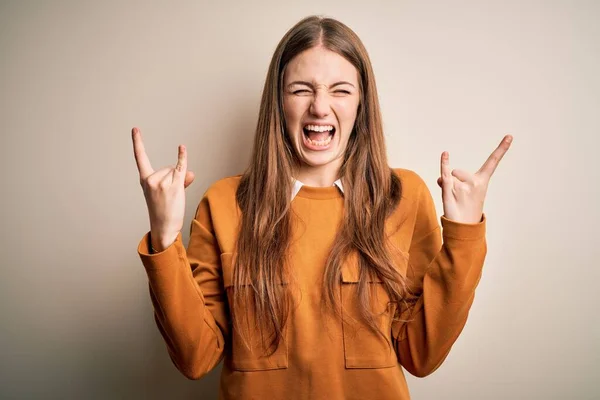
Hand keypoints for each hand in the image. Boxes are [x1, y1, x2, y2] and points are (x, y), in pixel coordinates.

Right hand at [132, 127, 194, 250]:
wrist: (164, 227)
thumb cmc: (163, 211)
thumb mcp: (164, 193)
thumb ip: (178, 179)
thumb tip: (189, 172)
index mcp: (145, 180)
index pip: (140, 158)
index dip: (138, 142)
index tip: (135, 129)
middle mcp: (151, 179)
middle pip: (168, 167)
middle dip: (172, 178)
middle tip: (168, 196)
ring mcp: (161, 182)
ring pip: (175, 171)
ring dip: (178, 182)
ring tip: (173, 198)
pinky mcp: (173, 185)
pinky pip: (180, 167)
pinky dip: (182, 157)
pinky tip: (182, 147)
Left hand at [436, 135, 512, 223]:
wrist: (463, 226)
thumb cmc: (464, 209)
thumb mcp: (463, 192)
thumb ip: (453, 180)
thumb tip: (441, 176)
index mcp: (482, 181)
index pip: (492, 162)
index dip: (501, 149)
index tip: (509, 136)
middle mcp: (475, 182)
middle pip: (457, 171)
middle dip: (453, 180)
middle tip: (458, 197)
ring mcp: (463, 186)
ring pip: (449, 176)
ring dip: (447, 185)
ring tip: (453, 199)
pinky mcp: (450, 190)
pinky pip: (445, 173)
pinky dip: (444, 163)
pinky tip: (445, 154)